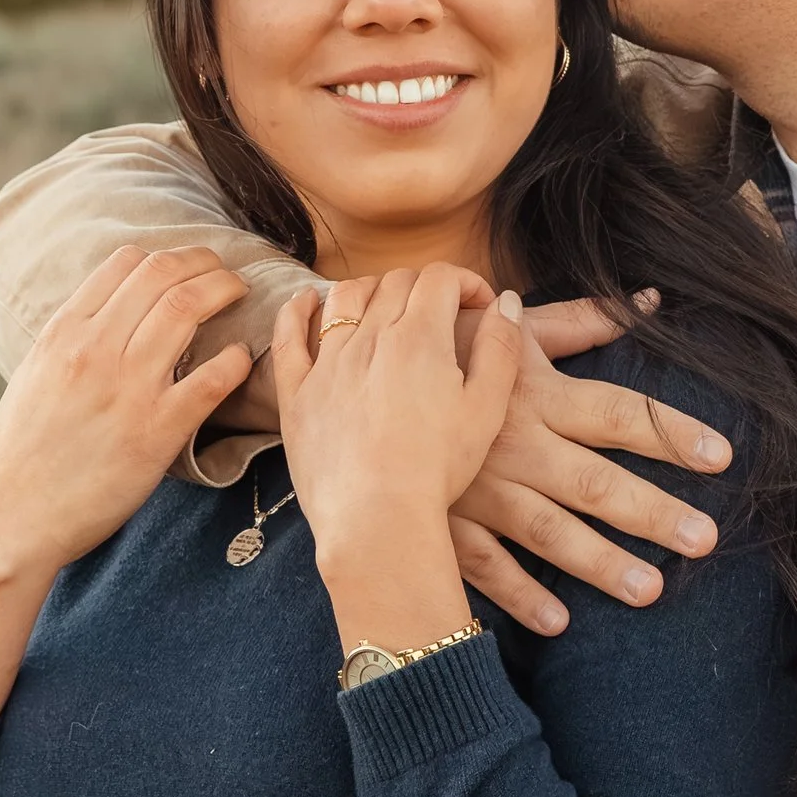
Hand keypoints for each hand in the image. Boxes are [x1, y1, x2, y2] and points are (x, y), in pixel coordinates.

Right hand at [0, 247, 253, 722]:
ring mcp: (127, 388)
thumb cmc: (21, 456)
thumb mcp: (34, 379)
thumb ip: (70, 343)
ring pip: (187, 308)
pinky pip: (212, 377)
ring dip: (223, 291)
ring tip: (240, 294)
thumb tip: (103, 319)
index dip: (165, 257)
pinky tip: (242, 359)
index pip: (123, 264)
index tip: (187, 265)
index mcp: (62, 334)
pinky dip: (236, 359)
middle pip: (162, 275)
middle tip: (223, 272)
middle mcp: (94, 350)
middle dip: (203, 263)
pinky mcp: (157, 431)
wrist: (13, 519)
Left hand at [275, 267, 521, 653]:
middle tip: (441, 311)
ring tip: (385, 304)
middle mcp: (369, 337)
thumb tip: (506, 301)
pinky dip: (298, 311)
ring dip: (370, 288)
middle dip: (425, 286)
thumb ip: (501, 349)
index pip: (440, 277)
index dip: (465, 281)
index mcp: (420, 338)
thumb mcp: (487, 409)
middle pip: (395, 282)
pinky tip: (306, 302)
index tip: (478, 304)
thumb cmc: (437, 470)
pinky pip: (290, 337)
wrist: (378, 519)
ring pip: (345, 297)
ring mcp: (328, 362)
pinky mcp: (298, 393)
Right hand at [450, 299, 735, 637]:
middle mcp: (515, 442)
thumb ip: (583, 321)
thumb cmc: (446, 348)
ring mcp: (478, 486)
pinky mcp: (443, 518)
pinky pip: (483, 564)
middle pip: (594, 480)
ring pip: (547, 529)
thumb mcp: (512, 329)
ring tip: (651, 589)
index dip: (669, 433)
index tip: (721, 457)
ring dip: (598, 562)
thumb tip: (651, 301)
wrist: (354, 374)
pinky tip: (559, 623)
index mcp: (536, 392)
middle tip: (705, 540)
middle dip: (651, 511)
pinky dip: (518, 594)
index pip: (618, 413)